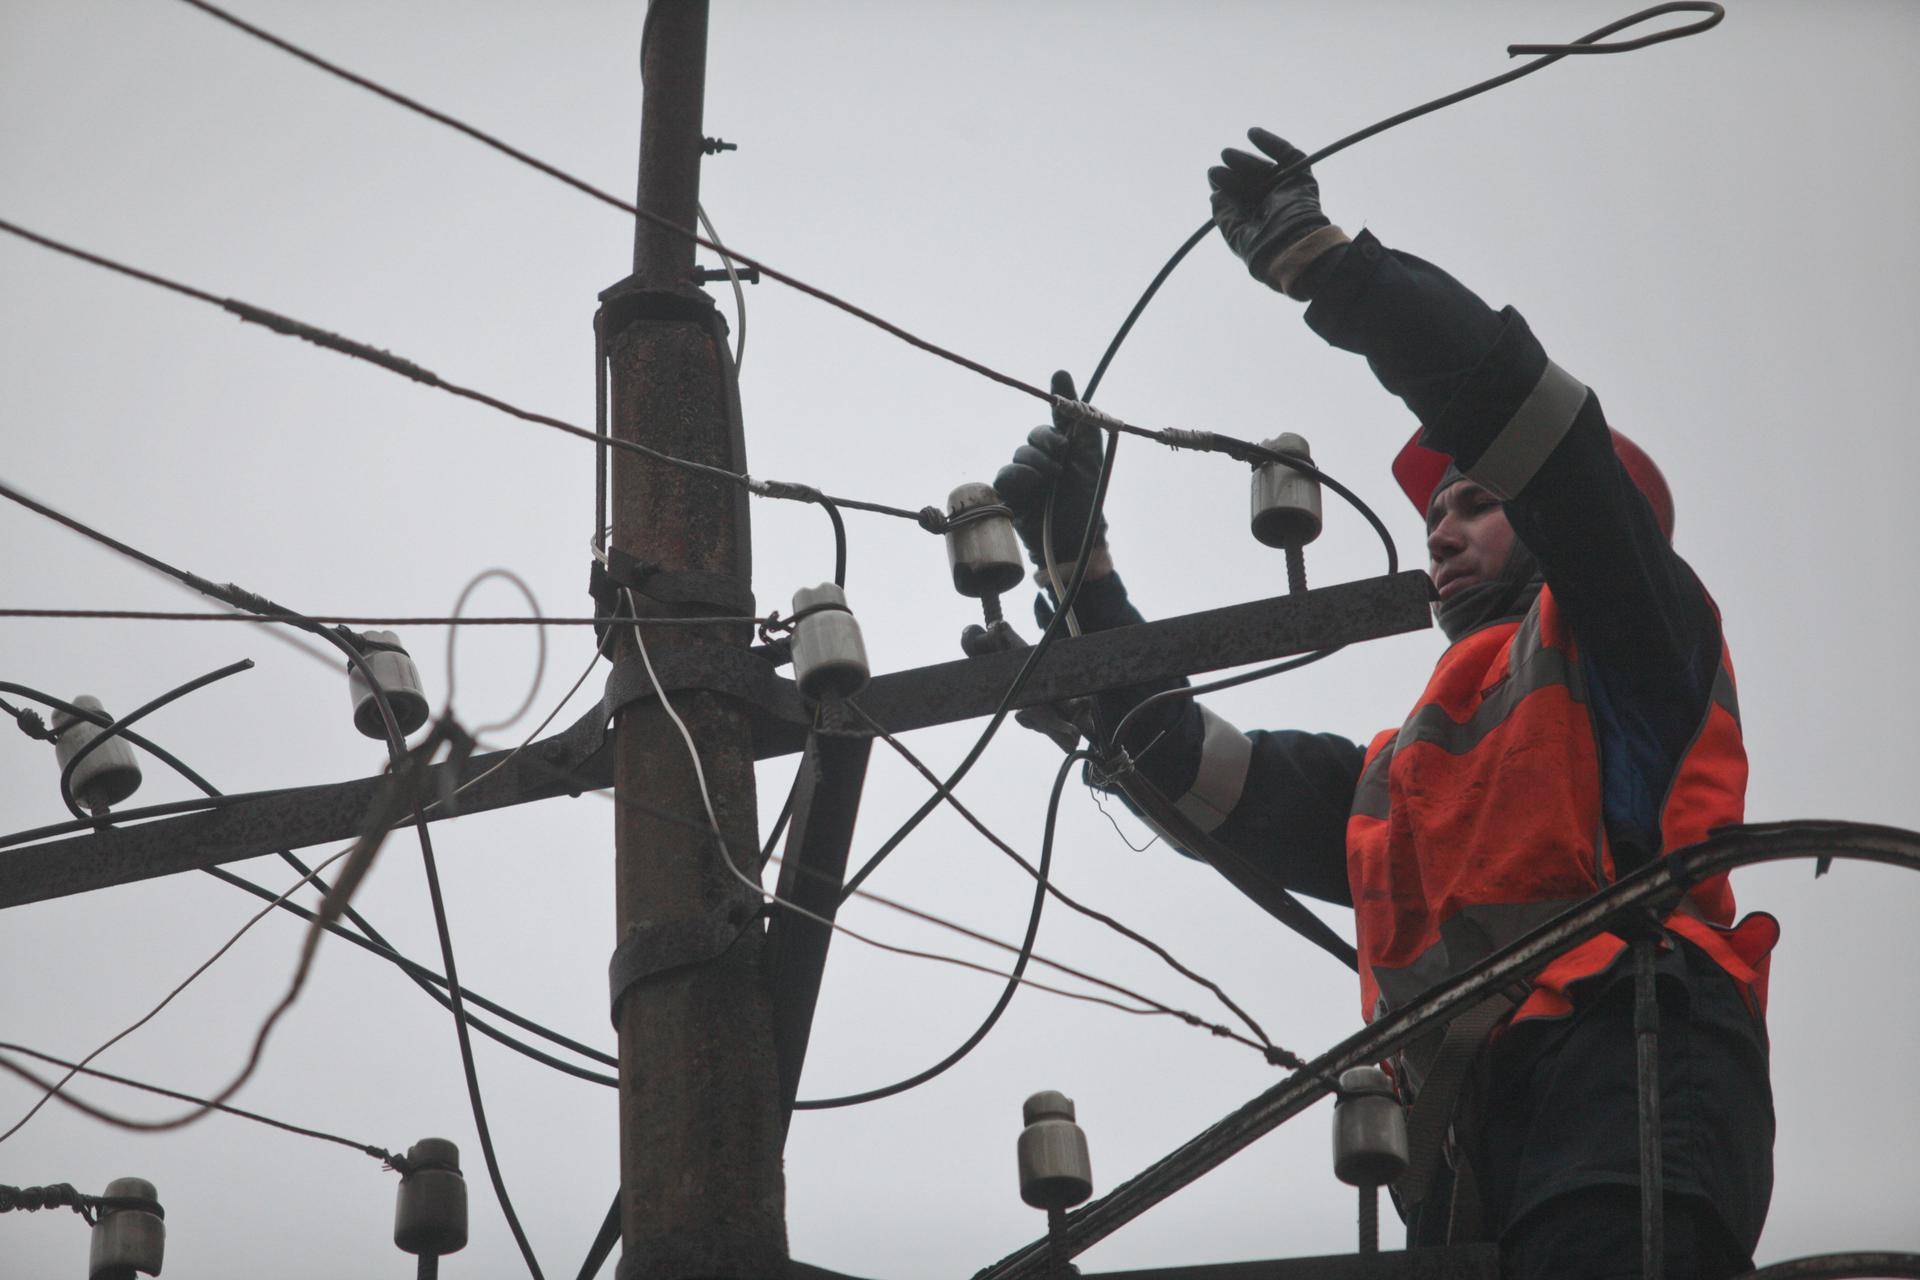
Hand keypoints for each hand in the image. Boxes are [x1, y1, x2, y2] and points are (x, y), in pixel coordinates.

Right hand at [992, 369, 1107, 576]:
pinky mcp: (1011, 495)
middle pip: (1035, 435)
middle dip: (1049, 443)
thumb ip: (1078, 417)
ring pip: (1019, 455)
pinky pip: (1006, 476)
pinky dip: (1020, 478)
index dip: (1059, 399)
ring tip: (1052, 480)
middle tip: (1063, 458)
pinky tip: (1034, 487)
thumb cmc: (1087, 498)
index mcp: (1065, 447)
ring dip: (1037, 464)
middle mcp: (1044, 458)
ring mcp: (1026, 476)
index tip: (1060, 379)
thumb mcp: (1089, 455)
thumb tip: (1059, 371)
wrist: (1076, 536)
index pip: (1057, 417)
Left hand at [1207, 127, 1340, 295]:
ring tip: (1227, 155)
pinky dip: (1271, 142)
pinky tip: (1252, 133)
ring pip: (1265, 169)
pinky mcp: (1302, 178)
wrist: (1289, 244)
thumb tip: (1215, 195)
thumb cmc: (1261, 247)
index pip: (1240, 197)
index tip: (1213, 175)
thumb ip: (1224, 213)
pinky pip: (1288, 155)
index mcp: (1258, 220)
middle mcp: (1273, 204)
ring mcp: (1288, 190)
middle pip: (1251, 181)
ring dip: (1244, 159)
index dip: (1226, 185)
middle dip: (1233, 173)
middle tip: (1216, 170)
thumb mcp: (1234, 231)